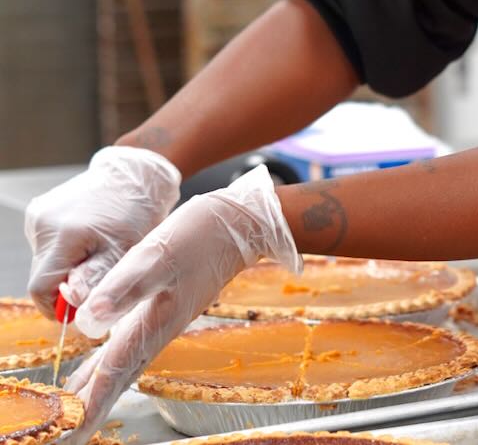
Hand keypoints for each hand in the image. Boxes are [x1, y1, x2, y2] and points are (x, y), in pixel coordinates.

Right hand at [25, 146, 180, 317]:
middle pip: (41, 275)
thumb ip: (96, 279)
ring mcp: (38, 215)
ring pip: (44, 261)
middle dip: (66, 284)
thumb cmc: (136, 210)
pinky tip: (87, 238)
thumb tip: (72, 305)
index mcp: (64, 234)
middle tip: (97, 274)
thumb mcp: (125, 249)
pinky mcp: (39, 210)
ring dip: (66, 266)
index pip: (40, 288)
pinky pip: (47, 244)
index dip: (58, 306)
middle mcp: (43, 223)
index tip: (81, 307)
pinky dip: (64, 250)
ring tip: (96, 250)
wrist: (133, 174)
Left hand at [65, 164, 300, 442]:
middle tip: (67, 433)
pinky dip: (110, 359)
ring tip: (75, 408)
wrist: (242, 222)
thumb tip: (88, 320)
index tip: (71, 433)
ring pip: (124, 361)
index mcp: (156, 321)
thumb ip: (126, 286)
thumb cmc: (203, 234)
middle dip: (92, 405)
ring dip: (100, 386)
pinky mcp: (165, 304)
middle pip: (120, 375)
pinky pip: (130, 343)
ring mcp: (164, 317)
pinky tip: (100, 359)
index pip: (116, 372)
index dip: (91, 403)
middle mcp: (158, 327)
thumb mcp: (160, 254)